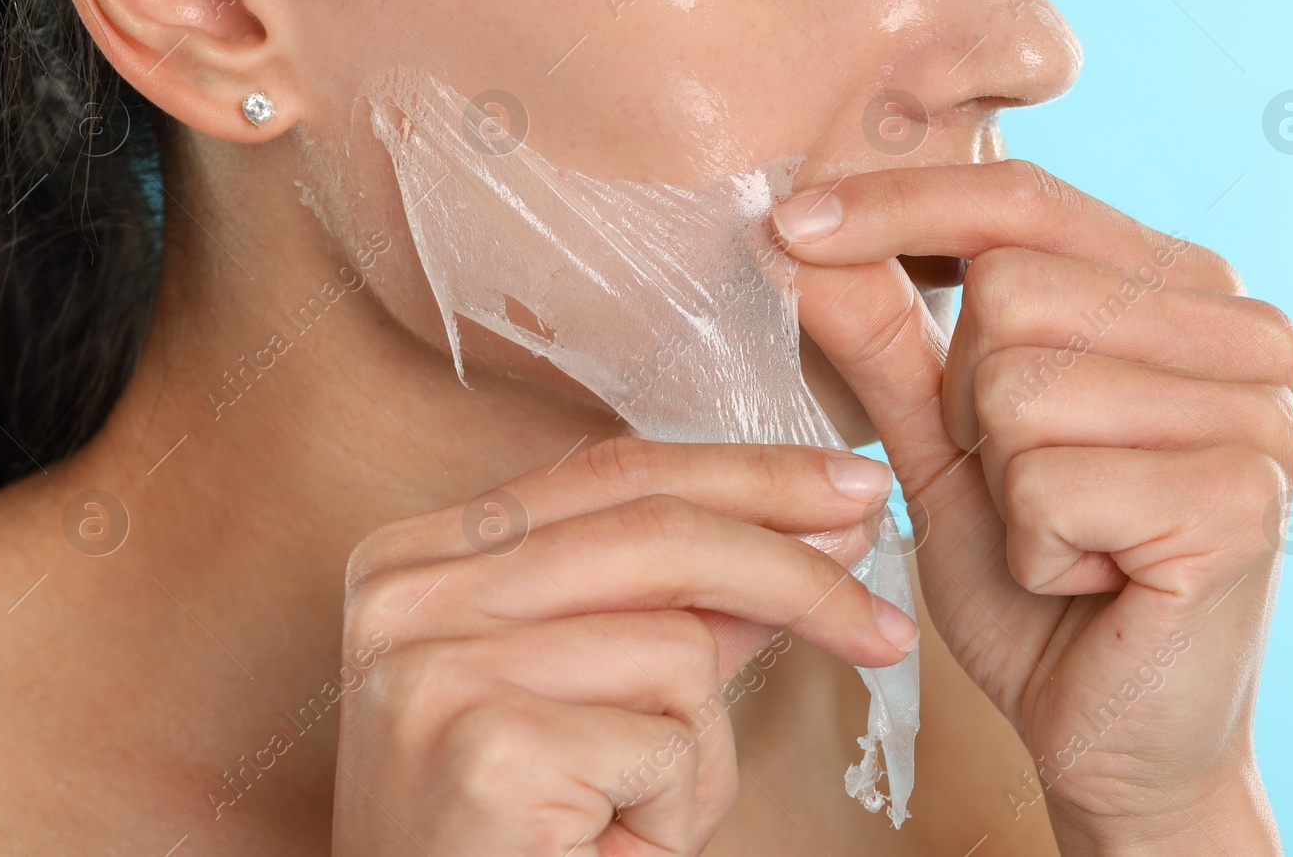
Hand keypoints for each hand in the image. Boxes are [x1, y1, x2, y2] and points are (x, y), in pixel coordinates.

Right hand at [331, 439, 917, 856]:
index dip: (749, 475)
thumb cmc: (520, 836)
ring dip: (693, 755)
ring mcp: (434, 669)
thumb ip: (683, 607)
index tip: (848, 488)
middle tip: (885, 617)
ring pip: (675, 649)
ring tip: (624, 818)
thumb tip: (813, 531)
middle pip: (658, 531)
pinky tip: (602, 846)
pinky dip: (672, 813)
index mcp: (421, 557)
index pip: (613, 473)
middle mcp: (406, 596)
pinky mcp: (484, 751)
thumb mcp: (602, 695)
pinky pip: (665, 743)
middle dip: (796, 570)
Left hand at [776, 160, 1292, 854]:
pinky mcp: (1245, 504)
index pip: (1024, 203)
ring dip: (1003, 486)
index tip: (792, 224)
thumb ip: (889, 340)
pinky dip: (1035, 551)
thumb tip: (806, 233)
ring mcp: (1263, 416)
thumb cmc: (1035, 583)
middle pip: (1010, 289)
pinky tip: (1093, 582)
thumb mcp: (945, 445)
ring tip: (1066, 537)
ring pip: (1020, 385)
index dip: (899, 208)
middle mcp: (1249, 333)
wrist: (1113, 738)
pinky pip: (1051, 483)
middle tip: (1027, 487)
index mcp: (1189, 291)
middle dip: (969, 406)